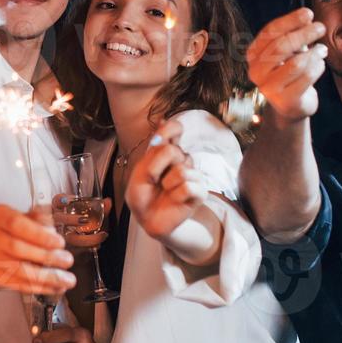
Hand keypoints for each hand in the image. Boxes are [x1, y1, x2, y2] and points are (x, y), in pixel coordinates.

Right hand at [0, 205, 74, 295]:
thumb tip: (53, 232)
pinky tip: (55, 287)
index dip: (39, 235)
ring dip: (48, 277)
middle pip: (17, 248)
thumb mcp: (21, 216)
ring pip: (19, 270)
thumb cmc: (7, 231)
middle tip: (66, 260)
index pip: (16, 224)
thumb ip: (38, 221)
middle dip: (47, 256)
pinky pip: (19, 285)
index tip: (59, 242)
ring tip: (67, 280)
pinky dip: (41, 288)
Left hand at [126, 119, 208, 240]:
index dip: (170, 129)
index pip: (175, 129)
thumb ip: (153, 153)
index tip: (162, 138)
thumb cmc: (142, 195)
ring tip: (164, 190)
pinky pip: (189, 186)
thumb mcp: (140, 173)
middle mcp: (181, 160)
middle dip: (157, 167)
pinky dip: (176, 194)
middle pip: (174, 151)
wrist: (147, 219)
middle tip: (153, 180)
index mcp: (166, 152)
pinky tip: (174, 199)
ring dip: (166, 183)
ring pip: (182, 170)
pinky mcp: (200, 191)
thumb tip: (164, 123)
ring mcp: (193, 175)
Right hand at [246, 8, 328, 123]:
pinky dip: (318, 67)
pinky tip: (320, 64)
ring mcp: (269, 88)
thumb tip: (306, 19)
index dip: (289, 21)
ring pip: (296, 63)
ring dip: (314, 53)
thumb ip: (291, 36)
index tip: (307, 14)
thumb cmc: (289, 73)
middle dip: (304, 34)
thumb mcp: (286, 52)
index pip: (269, 33)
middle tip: (320, 28)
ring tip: (322, 50)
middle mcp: (256, 71)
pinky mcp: (286, 100)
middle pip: (281, 46)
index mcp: (253, 55)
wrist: (290, 106)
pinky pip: (307, 77)